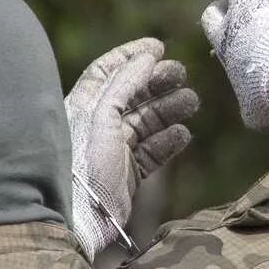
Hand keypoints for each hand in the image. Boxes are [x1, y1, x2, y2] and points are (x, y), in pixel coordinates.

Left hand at [66, 37, 199, 257]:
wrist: (77, 221)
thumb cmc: (82, 166)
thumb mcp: (101, 117)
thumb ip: (124, 85)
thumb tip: (148, 56)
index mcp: (80, 108)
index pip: (106, 72)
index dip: (131, 56)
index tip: (159, 46)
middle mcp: (95, 126)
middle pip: (131, 95)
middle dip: (157, 82)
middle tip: (182, 74)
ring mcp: (112, 151)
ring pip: (145, 123)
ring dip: (168, 109)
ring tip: (191, 102)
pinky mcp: (126, 175)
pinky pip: (152, 152)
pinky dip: (169, 141)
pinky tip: (183, 133)